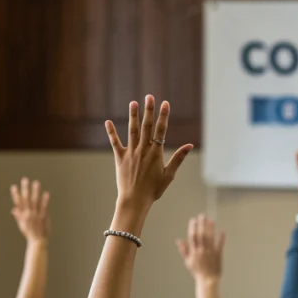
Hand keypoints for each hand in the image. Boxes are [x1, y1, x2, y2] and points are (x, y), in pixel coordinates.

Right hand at [10, 177, 49, 242]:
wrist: (37, 241)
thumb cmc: (29, 233)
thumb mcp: (22, 225)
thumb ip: (18, 216)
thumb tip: (13, 209)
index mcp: (22, 216)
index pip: (18, 202)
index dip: (15, 194)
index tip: (13, 186)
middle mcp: (28, 214)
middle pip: (26, 199)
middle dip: (25, 189)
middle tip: (25, 180)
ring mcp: (36, 215)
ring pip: (35, 201)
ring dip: (35, 191)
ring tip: (36, 182)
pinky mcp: (43, 217)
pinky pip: (44, 207)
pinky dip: (45, 200)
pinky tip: (46, 193)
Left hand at [104, 95, 192, 231]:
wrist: (134, 200)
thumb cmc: (153, 190)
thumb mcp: (169, 175)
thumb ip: (178, 159)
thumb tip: (189, 145)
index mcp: (156, 153)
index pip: (161, 130)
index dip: (164, 116)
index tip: (165, 103)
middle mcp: (143, 150)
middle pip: (147, 126)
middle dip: (149, 110)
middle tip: (149, 96)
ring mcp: (131, 153)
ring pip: (132, 130)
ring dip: (133, 116)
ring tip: (133, 103)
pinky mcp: (120, 158)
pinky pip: (115, 142)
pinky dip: (111, 132)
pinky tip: (107, 121)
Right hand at [176, 214, 224, 281]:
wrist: (208, 280)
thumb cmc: (197, 272)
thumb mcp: (188, 262)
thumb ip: (183, 250)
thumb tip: (178, 240)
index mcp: (194, 252)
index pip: (192, 236)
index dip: (192, 227)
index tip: (193, 219)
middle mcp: (201, 251)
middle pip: (201, 235)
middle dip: (201, 224)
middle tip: (202, 216)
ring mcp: (210, 252)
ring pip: (209, 238)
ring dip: (210, 228)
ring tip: (211, 220)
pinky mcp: (218, 255)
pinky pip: (219, 245)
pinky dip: (220, 238)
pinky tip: (221, 231)